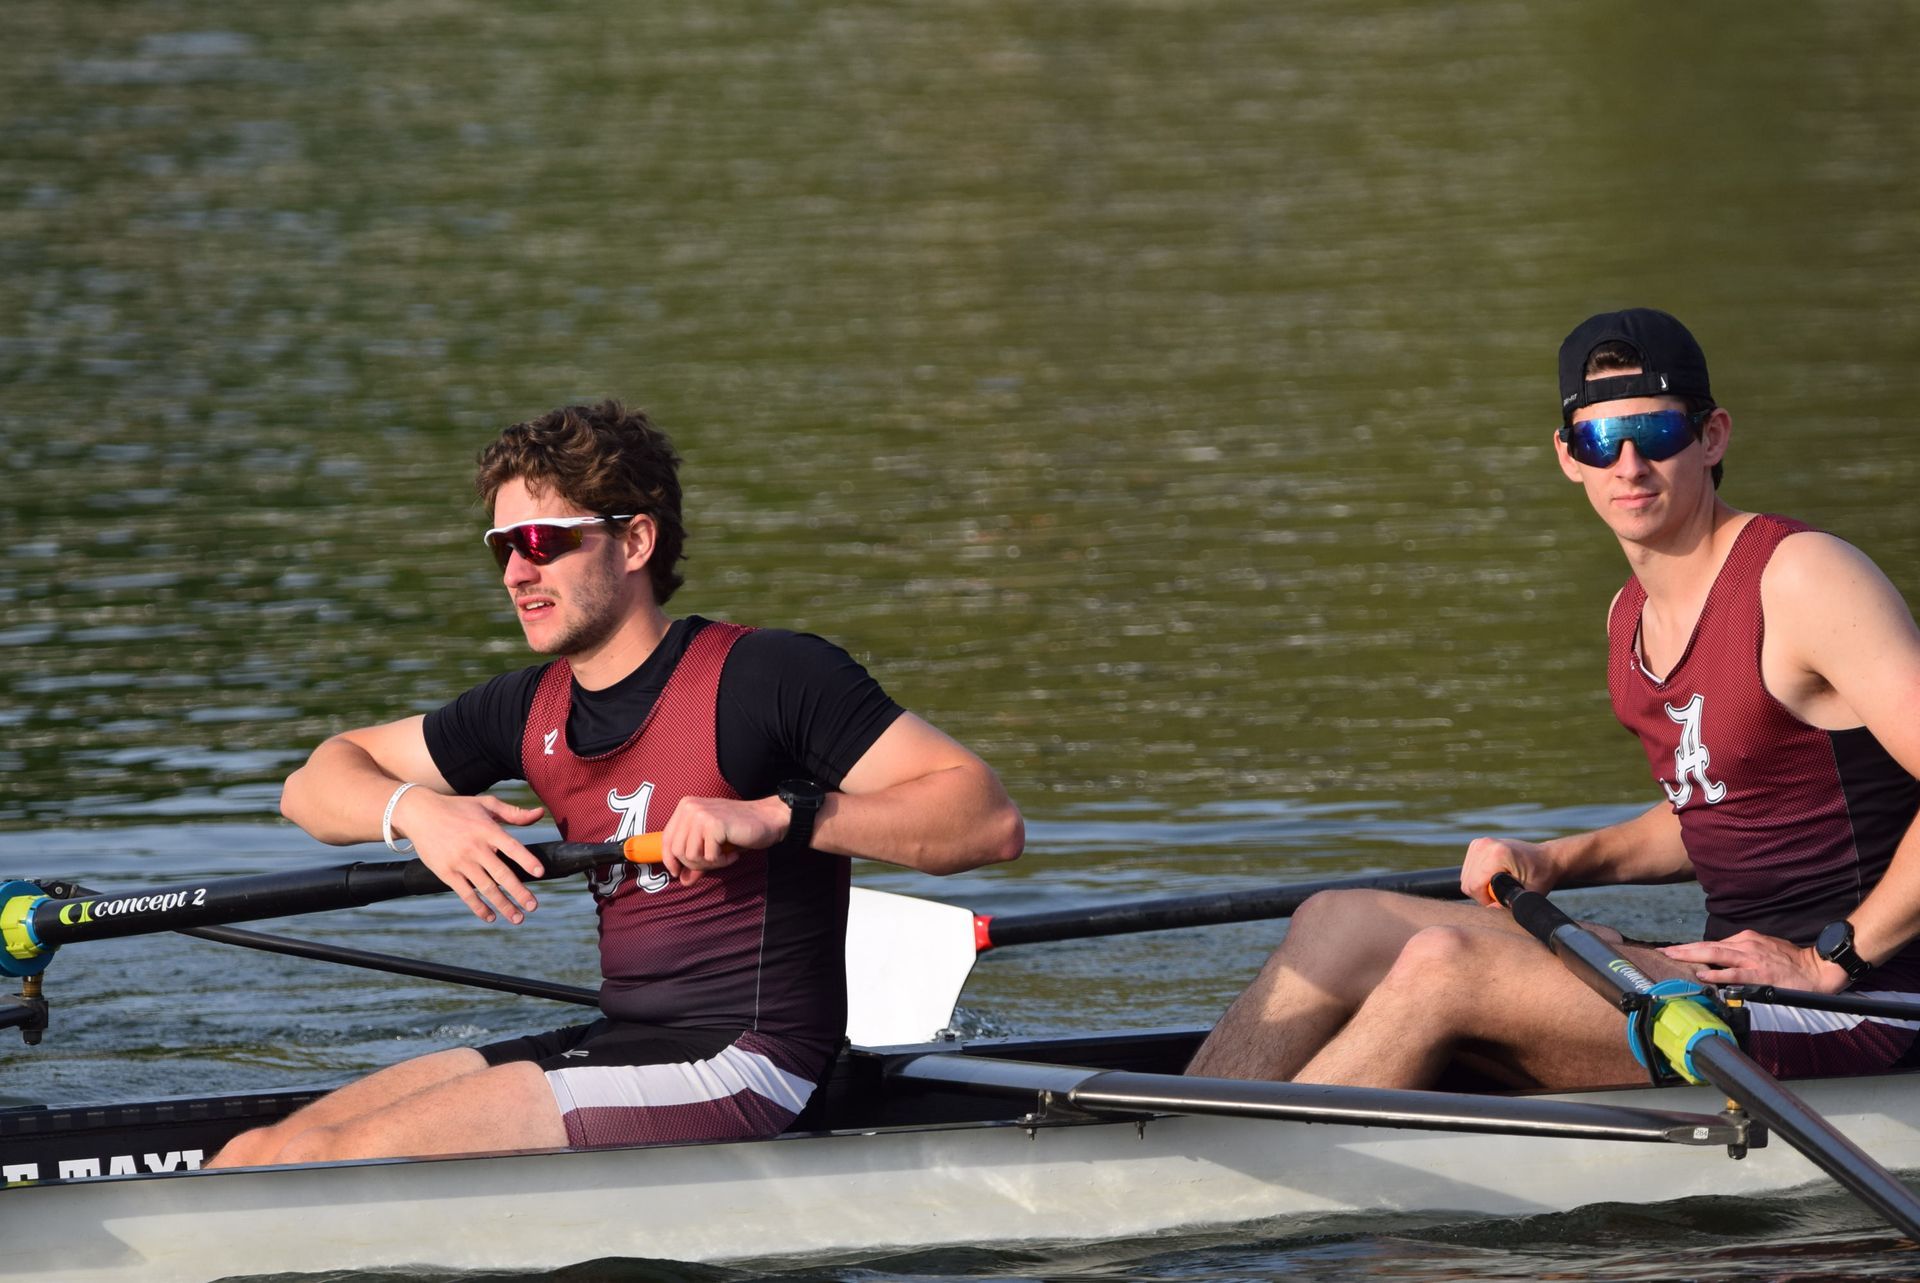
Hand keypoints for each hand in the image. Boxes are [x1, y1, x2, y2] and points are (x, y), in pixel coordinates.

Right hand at [396, 789, 548, 923]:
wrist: (420, 814)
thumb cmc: (458, 808)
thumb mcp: (486, 805)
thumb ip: (514, 813)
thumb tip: (540, 814)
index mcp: (487, 830)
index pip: (511, 847)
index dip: (526, 860)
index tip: (540, 873)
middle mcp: (474, 847)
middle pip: (501, 874)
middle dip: (518, 892)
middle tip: (533, 906)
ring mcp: (460, 862)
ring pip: (485, 888)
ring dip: (503, 905)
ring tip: (517, 918)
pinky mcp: (446, 873)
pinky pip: (465, 894)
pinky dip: (478, 907)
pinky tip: (490, 917)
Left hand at [658, 795, 789, 885]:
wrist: (768, 818)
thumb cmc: (739, 829)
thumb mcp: (711, 843)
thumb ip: (696, 860)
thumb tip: (683, 881)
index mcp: (685, 806)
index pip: (666, 839)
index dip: (670, 860)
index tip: (678, 873)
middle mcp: (689, 807)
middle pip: (676, 850)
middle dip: (695, 864)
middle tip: (715, 862)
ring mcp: (701, 814)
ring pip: (691, 855)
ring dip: (709, 864)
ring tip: (725, 857)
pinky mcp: (714, 824)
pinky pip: (709, 856)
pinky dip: (722, 861)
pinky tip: (733, 853)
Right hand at [1461, 836, 1556, 906]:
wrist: (1545, 857)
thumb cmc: (1540, 875)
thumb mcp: (1529, 894)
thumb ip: (1509, 904)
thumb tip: (1490, 909)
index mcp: (1498, 854)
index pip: (1474, 885)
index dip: (1484, 900)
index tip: (1500, 901)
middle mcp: (1485, 845)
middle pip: (1468, 882)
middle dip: (1481, 894)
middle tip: (1501, 895)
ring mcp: (1479, 843)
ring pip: (1466, 877)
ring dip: (1479, 887)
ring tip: (1498, 886)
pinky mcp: (1477, 845)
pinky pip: (1467, 870)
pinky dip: (1477, 878)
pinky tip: (1492, 877)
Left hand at [1660, 930, 1850, 990]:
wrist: (1817, 969)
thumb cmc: (1791, 961)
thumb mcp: (1763, 949)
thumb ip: (1742, 953)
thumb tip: (1721, 962)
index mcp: (1745, 940)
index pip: (1712, 944)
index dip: (1691, 948)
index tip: (1673, 951)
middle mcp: (1745, 946)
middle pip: (1707, 946)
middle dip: (1683, 949)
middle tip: (1663, 952)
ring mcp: (1751, 959)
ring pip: (1715, 955)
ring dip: (1692, 956)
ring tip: (1672, 957)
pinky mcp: (1760, 974)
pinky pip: (1734, 974)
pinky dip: (1717, 974)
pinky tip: (1703, 976)